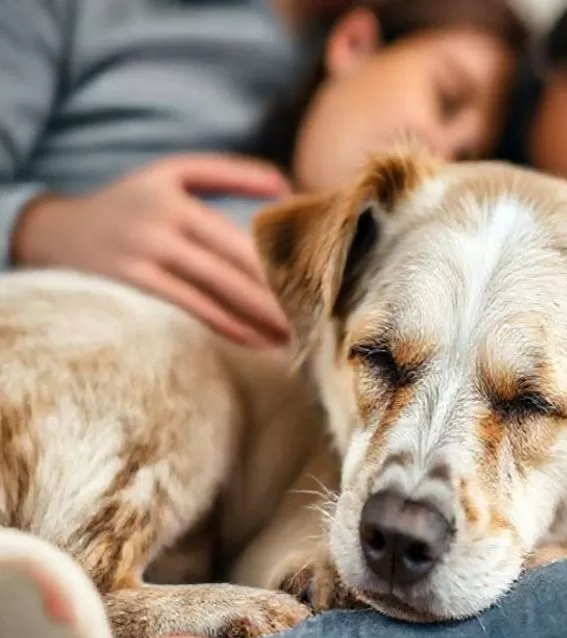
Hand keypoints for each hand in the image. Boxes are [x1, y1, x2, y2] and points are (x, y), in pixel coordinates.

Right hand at [12, 154, 292, 346]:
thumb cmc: (131, 200)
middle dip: (276, 299)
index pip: (239, 239)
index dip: (278, 265)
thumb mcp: (173, 172)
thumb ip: (229, 173)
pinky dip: (227, 328)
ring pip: (215, 297)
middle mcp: (161, 231)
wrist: (56, 230)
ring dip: (259, 321)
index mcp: (178, 201)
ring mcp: (143, 263)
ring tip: (295, 339)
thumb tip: (285, 186)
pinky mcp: (132, 290)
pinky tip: (256, 341)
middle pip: (233, 272)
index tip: (315, 284)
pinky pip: (190, 313)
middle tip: (316, 320)